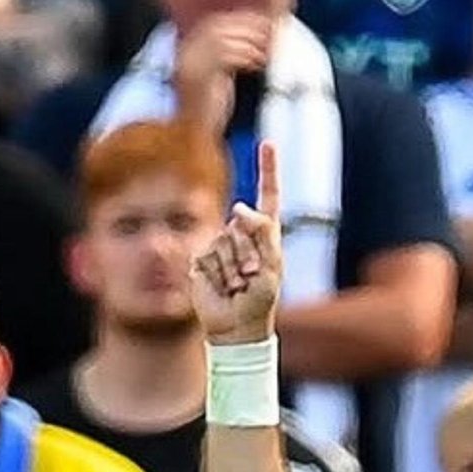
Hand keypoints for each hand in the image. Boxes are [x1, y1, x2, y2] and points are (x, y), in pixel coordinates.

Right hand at [174, 12, 271, 135]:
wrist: (191, 137)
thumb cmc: (208, 113)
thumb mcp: (218, 80)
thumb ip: (229, 60)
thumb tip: (254, 46)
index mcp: (187, 52)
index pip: (213, 25)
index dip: (239, 22)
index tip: (262, 25)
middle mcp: (184, 55)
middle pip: (216, 28)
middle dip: (246, 29)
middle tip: (269, 36)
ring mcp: (188, 66)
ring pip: (220, 39)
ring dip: (248, 43)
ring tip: (265, 54)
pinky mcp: (196, 79)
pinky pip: (222, 57)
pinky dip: (243, 57)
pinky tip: (257, 64)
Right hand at [191, 140, 281, 343]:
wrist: (236, 326)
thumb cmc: (260, 300)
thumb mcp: (272, 267)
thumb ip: (262, 234)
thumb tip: (239, 207)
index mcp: (266, 235)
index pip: (268, 196)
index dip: (267, 170)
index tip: (268, 143)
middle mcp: (242, 235)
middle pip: (243, 224)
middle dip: (249, 253)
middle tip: (252, 278)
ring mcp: (219, 245)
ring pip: (224, 241)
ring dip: (234, 268)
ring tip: (238, 285)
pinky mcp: (200, 258)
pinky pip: (207, 256)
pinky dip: (217, 275)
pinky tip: (222, 287)